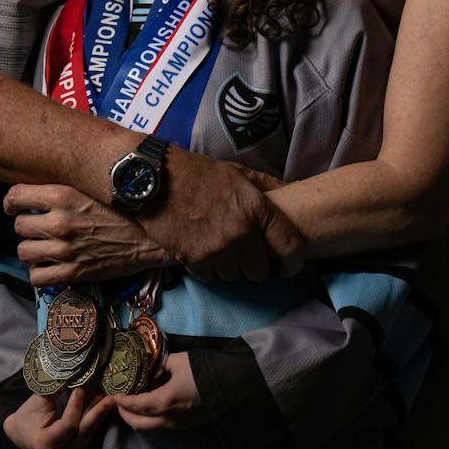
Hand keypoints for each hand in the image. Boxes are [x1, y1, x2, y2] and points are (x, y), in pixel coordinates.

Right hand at [3, 389, 114, 448]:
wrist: (21, 433)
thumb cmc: (26, 416)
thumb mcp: (38, 401)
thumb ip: (55, 389)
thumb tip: (73, 370)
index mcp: (45, 444)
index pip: (67, 426)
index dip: (75, 407)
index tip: (79, 389)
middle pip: (82, 432)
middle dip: (97, 413)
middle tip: (110, 398)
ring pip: (88, 433)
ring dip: (99, 415)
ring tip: (109, 399)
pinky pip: (88, 434)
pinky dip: (95, 419)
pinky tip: (102, 405)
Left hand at [5, 184, 170, 285]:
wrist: (153, 236)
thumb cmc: (127, 208)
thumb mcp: (95, 185)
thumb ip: (69, 182)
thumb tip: (48, 175)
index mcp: (64, 195)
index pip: (16, 196)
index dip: (12, 202)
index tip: (16, 206)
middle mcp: (60, 222)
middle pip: (19, 226)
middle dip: (28, 226)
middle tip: (40, 226)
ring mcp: (65, 250)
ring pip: (23, 252)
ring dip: (31, 249)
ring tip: (44, 246)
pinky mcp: (74, 273)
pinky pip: (37, 277)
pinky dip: (39, 272)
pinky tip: (49, 264)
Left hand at [113, 352, 205, 431]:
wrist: (232, 386)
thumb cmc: (203, 370)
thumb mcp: (178, 360)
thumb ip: (161, 365)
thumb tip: (153, 368)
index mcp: (164, 402)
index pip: (135, 405)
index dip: (122, 401)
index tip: (112, 395)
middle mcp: (169, 419)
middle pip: (138, 424)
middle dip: (125, 414)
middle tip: (119, 402)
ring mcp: (179, 425)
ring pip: (150, 428)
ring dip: (137, 419)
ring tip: (132, 405)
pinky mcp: (187, 426)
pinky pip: (162, 426)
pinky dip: (151, 419)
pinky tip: (152, 406)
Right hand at [140, 151, 303, 283]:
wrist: (154, 180)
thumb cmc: (197, 172)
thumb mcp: (237, 171)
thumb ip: (266, 184)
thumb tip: (291, 188)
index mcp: (257, 209)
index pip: (289, 247)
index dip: (294, 263)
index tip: (289, 267)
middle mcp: (242, 232)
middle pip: (259, 272)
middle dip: (252, 265)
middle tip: (242, 254)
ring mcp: (218, 249)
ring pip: (233, 276)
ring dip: (227, 266)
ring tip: (216, 246)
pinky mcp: (195, 260)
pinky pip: (209, 276)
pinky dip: (205, 267)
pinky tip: (199, 248)